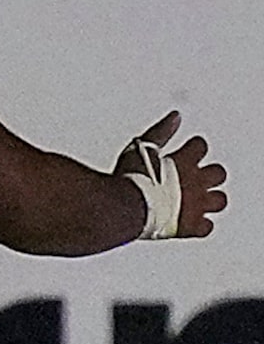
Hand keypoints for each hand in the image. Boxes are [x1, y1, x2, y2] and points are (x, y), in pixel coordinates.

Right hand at [113, 111, 227, 239]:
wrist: (123, 208)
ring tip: (197, 203)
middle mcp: (195, 181)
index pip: (201, 146)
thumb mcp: (142, 148)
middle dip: (210, 176)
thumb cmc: (128, 179)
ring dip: (211, 200)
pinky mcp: (190, 226)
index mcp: (184, 160)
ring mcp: (195, 204)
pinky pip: (207, 228)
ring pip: (220, 201)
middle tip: (195, 180)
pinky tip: (190, 225)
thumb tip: (176, 115)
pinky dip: (201, 226)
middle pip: (219, 173)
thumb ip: (161, 132)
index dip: (194, 149)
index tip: (184, 154)